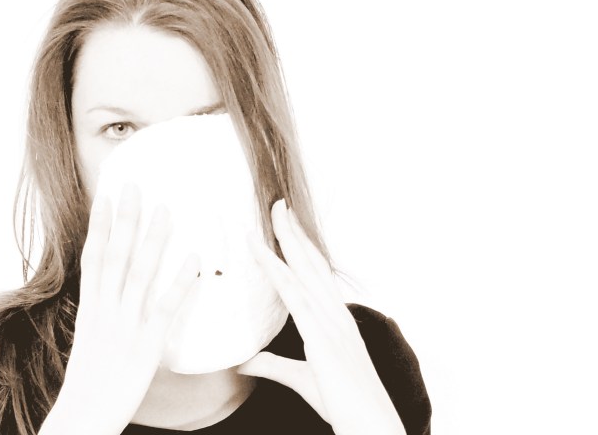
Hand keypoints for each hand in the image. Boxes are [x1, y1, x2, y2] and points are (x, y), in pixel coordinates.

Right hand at [39, 184, 200, 434]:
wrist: (82, 417)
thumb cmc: (87, 383)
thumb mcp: (89, 341)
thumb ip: (102, 314)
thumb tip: (111, 294)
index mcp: (90, 309)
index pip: (94, 258)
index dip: (100, 226)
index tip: (107, 197)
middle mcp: (105, 311)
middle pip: (116, 256)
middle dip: (126, 220)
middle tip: (136, 187)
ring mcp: (125, 327)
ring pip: (140, 274)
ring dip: (154, 241)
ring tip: (166, 211)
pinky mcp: (146, 347)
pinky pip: (165, 309)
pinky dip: (180, 284)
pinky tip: (193, 262)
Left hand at [237, 200, 404, 434]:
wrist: (370, 423)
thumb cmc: (344, 405)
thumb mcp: (302, 379)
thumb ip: (272, 365)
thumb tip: (246, 361)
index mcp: (336, 320)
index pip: (315, 275)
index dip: (301, 248)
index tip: (286, 224)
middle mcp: (335, 314)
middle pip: (311, 263)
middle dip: (294, 231)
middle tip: (278, 203)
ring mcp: (330, 322)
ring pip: (303, 270)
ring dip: (286, 239)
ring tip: (272, 213)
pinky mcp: (321, 335)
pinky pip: (293, 294)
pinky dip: (275, 269)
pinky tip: (260, 252)